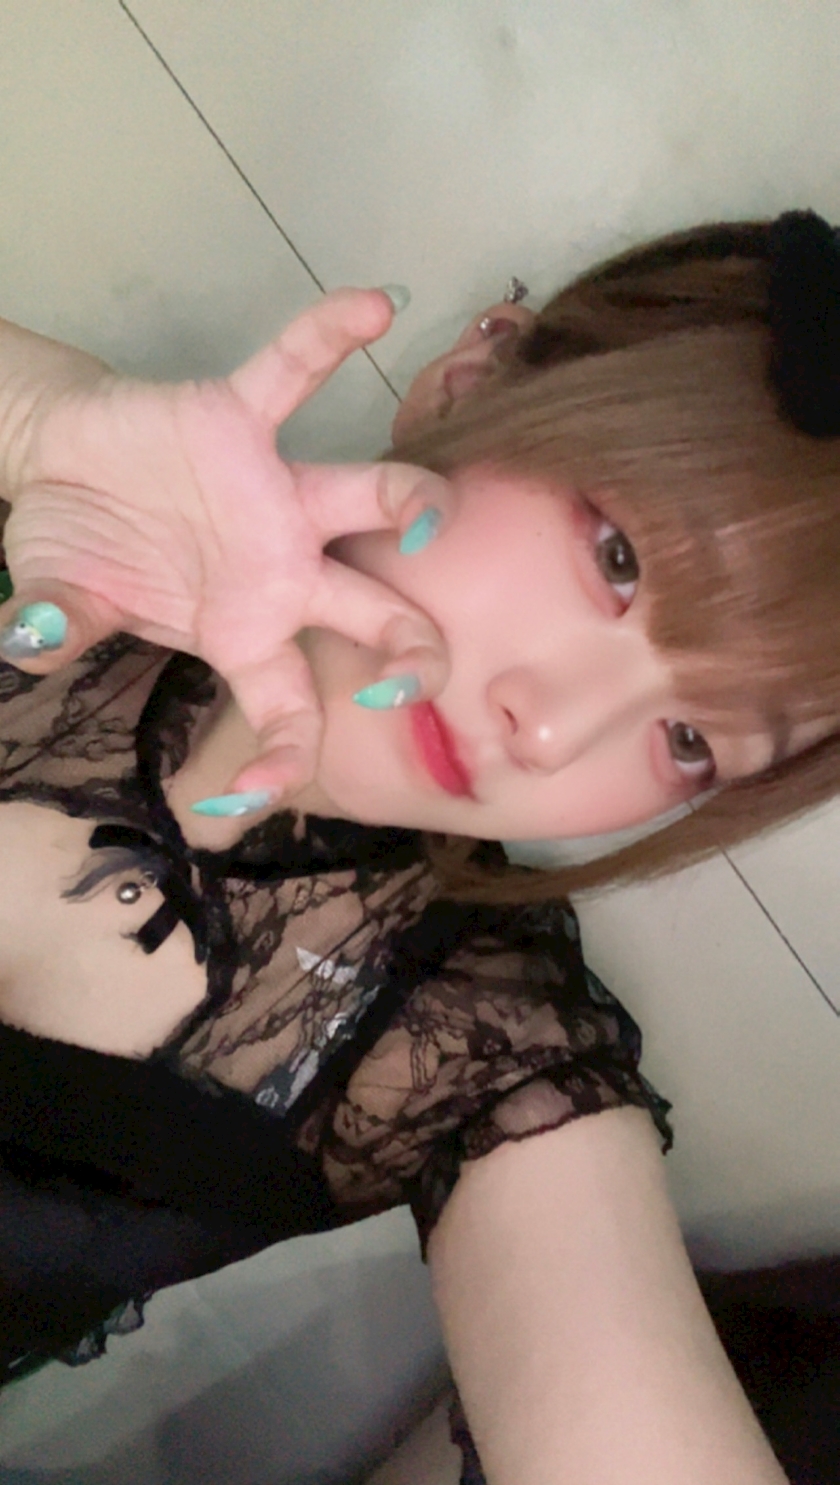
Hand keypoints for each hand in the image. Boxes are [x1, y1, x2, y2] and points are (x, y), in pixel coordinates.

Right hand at [0, 290, 449, 799]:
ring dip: (408, 504)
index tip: (249, 796)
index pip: (289, 712)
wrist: (57, 462)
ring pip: (368, 498)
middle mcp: (282, 571)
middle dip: (410, 651)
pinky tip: (375, 304)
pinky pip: (292, 369)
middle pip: (373, 615)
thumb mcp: (65, 600)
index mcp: (244, 633)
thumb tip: (32, 640)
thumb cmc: (81, 548)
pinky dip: (326, 335)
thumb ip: (63, 625)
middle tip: (420, 678)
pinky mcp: (241, 418)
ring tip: (432, 512)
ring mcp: (273, 496)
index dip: (280, 759)